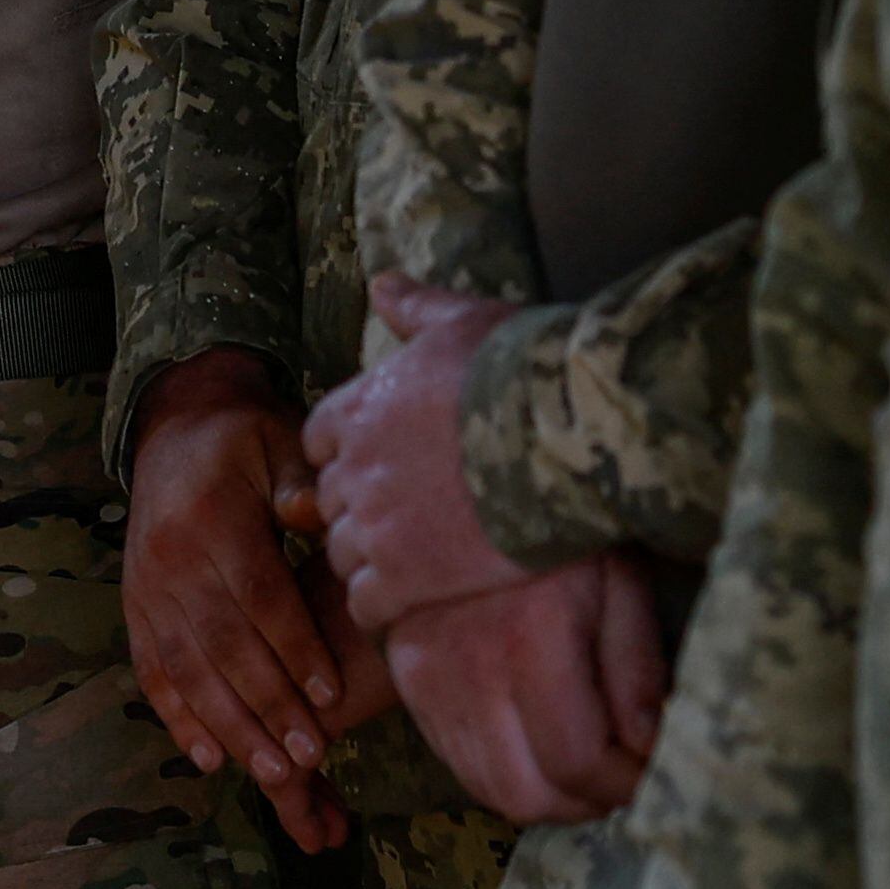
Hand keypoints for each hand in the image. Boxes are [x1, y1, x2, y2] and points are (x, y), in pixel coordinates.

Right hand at [126, 353, 386, 850]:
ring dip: (228, 725)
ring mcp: (145, 585)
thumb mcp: (280, 442)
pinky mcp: (135, 605)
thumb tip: (316, 516)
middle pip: (222, 642)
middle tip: (308, 755)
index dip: (294, 648)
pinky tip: (207, 757)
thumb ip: (301, 483)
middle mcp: (169, 556)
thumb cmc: (247, 440)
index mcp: (210, 515)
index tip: (332, 696)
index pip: (258, 594)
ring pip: (186, 667)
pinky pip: (151, 668)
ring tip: (271, 772)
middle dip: (267, 704)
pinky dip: (176, 717)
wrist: (175, 423)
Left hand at [304, 275, 532, 632]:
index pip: (320, 440)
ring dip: (370, 560)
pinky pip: (367, 603)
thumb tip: (380, 283)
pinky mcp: (406, 576)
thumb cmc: (524, 370)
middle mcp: (355, 465)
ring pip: (344, 554)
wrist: (569, 433)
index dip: (350, 455)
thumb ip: (416, 309)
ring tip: (416, 566)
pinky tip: (418, 602)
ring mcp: (376, 523)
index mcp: (358, 407)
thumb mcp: (464, 321)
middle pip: (331, 499)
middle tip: (406, 523)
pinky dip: (385, 606)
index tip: (385, 467)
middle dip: (360, 509)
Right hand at [383, 552, 667, 823]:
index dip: (624, 786)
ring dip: (541, 794)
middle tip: (619, 783)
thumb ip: (634, 668)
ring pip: (483, 785)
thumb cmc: (555, 524)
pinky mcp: (406, 676)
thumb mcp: (615, 579)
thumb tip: (649, 749)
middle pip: (523, 794)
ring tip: (582, 767)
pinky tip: (535, 740)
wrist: (460, 481)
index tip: (652, 773)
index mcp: (527, 641)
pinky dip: (499, 769)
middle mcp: (465, 669)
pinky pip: (452, 755)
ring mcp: (425, 675)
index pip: (577, 762)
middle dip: (582, 806)